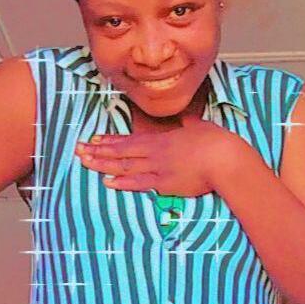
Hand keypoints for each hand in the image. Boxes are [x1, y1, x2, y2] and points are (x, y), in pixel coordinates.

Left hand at [74, 115, 238, 196]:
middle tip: (78, 149)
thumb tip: (186, 119)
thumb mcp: (199, 128)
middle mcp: (156, 152)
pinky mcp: (166, 184)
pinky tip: (107, 182)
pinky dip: (123, 183)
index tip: (95, 140)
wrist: (226, 160)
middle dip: (98, 151)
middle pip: (122, 152)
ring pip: (125, 166)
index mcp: (163, 139)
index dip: (111, 141)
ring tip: (84, 162)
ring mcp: (159, 168)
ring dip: (103, 165)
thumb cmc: (217, 143)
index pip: (131, 140)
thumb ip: (188, 124)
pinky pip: (140, 184)